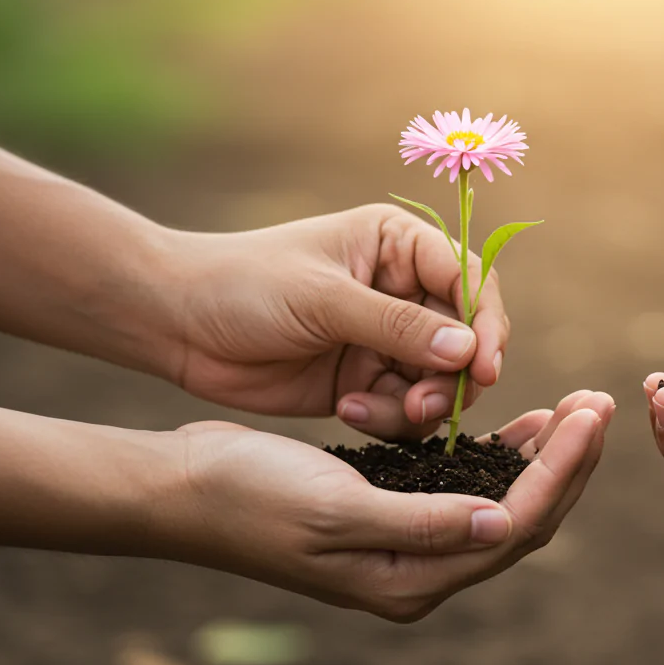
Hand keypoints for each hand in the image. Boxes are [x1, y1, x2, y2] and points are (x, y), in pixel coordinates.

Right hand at [160, 390, 613, 621]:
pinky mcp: (395, 516)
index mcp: (410, 581)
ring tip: (576, 408)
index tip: (588, 412)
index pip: (516, 526)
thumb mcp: (337, 507)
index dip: (561, 470)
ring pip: (503, 505)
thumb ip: (423, 523)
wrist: (183, 487)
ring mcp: (408, 548)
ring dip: (544, 459)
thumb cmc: (250, 494)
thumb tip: (503, 522)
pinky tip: (521, 426)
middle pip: (523, 520)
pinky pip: (469, 491)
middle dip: (569, 462)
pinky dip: (501, 458)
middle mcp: (418, 574)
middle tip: (600, 401)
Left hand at [165, 204, 508, 440]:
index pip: (470, 281)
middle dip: (451, 377)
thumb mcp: (322, 299)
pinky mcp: (367, 380)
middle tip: (422, 406)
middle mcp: (403, 290)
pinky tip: (346, 411)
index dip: (486, 324)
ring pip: (440, 381)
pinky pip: (405, 409)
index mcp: (399, 246)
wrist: (177, 325)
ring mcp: (387, 339)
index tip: (482, 368)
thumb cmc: (244, 285)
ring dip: (418, 404)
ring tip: (370, 410)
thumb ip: (397, 326)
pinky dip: (387, 418)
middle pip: (465, 339)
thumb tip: (467, 352)